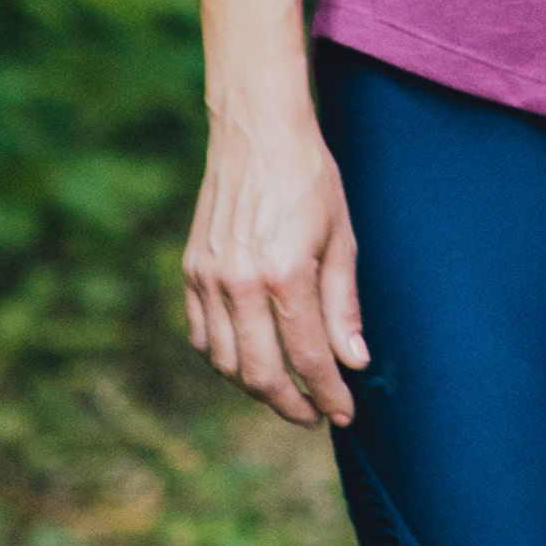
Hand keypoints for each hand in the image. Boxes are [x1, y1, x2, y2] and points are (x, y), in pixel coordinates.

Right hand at [182, 105, 366, 430]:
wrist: (257, 132)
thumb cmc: (310, 179)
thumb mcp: (342, 236)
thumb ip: (344, 304)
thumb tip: (354, 362)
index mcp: (285, 273)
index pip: (308, 356)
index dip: (328, 393)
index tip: (344, 413)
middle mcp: (239, 283)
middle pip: (260, 373)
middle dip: (291, 404)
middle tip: (316, 414)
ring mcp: (208, 279)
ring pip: (226, 362)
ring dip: (257, 387)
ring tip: (288, 391)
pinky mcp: (191, 272)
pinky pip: (203, 336)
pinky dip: (226, 359)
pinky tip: (252, 359)